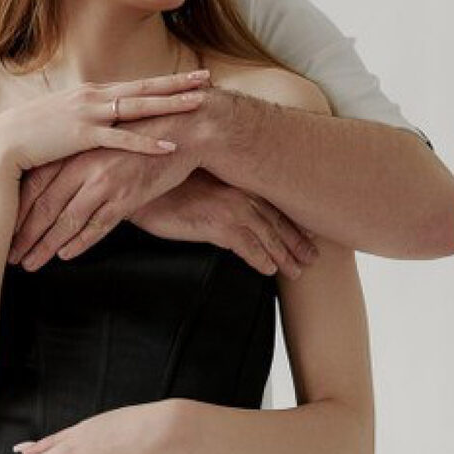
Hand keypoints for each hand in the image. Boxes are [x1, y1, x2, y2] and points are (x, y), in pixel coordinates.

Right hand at [0, 70, 209, 174]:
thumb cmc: (26, 137)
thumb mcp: (58, 120)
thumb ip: (80, 118)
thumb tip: (96, 122)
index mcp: (89, 93)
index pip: (135, 84)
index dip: (164, 81)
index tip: (189, 77)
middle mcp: (92, 96)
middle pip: (144, 87)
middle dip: (177, 83)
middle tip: (207, 78)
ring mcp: (88, 114)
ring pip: (139, 107)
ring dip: (171, 105)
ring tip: (200, 104)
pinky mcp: (82, 135)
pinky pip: (122, 139)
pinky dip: (147, 142)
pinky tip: (170, 145)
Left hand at [9, 115, 199, 270]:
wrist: (183, 131)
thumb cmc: (140, 138)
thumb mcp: (103, 143)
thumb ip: (78, 162)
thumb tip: (53, 183)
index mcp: (75, 151)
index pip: (35, 186)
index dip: (17, 211)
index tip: (3, 231)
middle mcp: (85, 166)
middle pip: (45, 206)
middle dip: (25, 235)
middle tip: (10, 256)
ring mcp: (106, 182)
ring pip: (68, 220)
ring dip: (46, 245)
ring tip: (30, 263)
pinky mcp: (127, 196)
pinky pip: (98, 225)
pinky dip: (80, 242)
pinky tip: (65, 256)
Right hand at [131, 171, 318, 277]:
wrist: (142, 186)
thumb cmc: (165, 186)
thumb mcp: (200, 187)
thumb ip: (220, 196)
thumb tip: (230, 215)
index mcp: (238, 182)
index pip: (274, 205)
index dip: (293, 224)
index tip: (309, 237)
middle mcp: (240, 192)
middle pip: (278, 222)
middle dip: (297, 242)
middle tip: (311, 259)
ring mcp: (231, 207)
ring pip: (268, 237)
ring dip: (284, 256)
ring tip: (295, 272)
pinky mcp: (217, 224)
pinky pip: (247, 247)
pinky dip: (260, 260)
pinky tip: (267, 270)